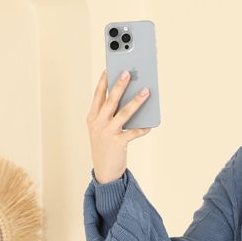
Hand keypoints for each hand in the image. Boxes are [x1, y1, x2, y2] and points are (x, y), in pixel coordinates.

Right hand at [86, 69, 151, 185]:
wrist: (104, 171)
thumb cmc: (105, 147)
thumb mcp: (101, 129)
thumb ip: (110, 114)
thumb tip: (127, 99)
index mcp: (92, 117)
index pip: (97, 95)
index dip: (103, 82)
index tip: (109, 69)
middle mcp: (98, 123)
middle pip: (111, 100)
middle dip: (119, 85)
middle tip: (128, 72)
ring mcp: (107, 133)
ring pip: (124, 113)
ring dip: (136, 101)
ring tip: (146, 91)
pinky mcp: (118, 143)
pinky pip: (133, 132)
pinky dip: (142, 128)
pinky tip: (149, 124)